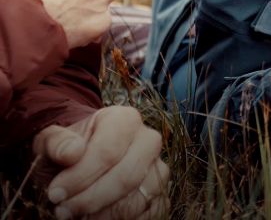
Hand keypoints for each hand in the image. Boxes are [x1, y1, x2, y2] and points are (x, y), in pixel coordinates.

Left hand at [33, 106, 169, 218]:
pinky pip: (151, 213)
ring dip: (104, 215)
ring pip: (138, 198)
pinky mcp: (160, 193)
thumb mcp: (52, 141)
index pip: (109, 151)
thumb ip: (57, 143)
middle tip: (62, 210)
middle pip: (127, 176)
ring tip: (77, 215)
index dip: (81, 177)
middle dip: (91, 199)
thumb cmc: (68, 151)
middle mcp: (148, 140)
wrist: (82, 161)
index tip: (56, 193)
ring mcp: (158, 167)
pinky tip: (98, 218)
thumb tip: (72, 152)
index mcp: (126, 119)